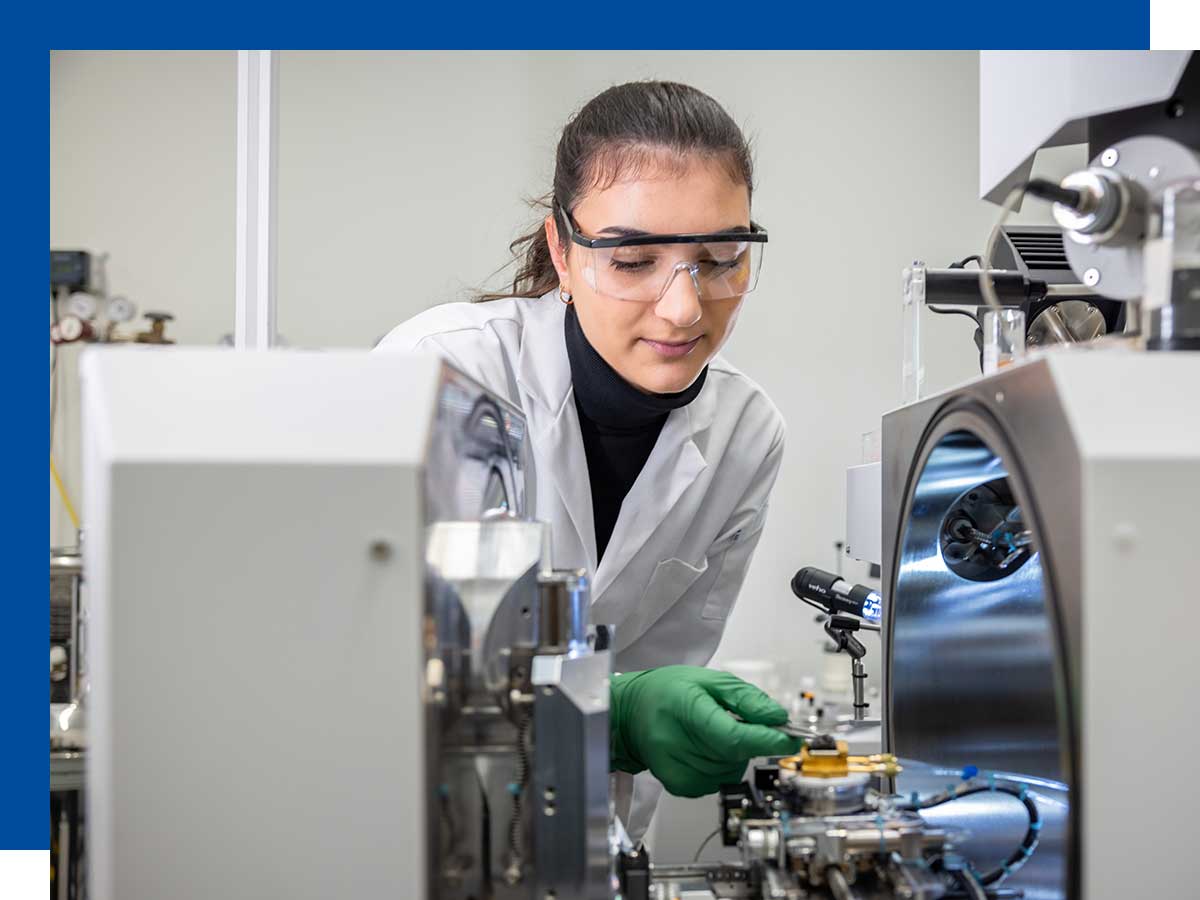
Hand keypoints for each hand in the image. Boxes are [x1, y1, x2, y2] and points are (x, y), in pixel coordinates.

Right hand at [609, 665, 801, 796]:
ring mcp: (676, 769)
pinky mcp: (678, 785)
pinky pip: (718, 781)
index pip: (734, 737)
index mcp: (685, 709)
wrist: (630, 713)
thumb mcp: (709, 679)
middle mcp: (676, 744)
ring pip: (731, 770)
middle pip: (736, 755)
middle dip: (751, 740)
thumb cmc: (666, 691)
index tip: (790, 738)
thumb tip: (777, 718)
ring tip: (712, 731)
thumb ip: (746, 698)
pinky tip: (704, 748)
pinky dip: (721, 765)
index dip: (767, 740)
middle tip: (736, 720)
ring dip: (734, 753)